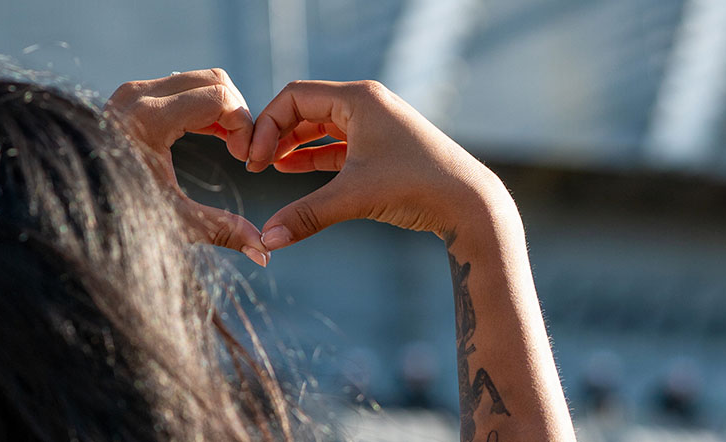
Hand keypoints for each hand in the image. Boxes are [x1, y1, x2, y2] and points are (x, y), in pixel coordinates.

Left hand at [105, 69, 268, 265]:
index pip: (219, 97)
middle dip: (237, 113)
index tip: (244, 159)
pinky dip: (204, 108)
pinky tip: (213, 140)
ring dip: (223, 110)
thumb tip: (264, 254)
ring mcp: (133, 93)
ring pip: (201, 81)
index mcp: (149, 118)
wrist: (70, 208)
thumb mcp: (177, 223)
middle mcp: (139, 95)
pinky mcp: (133, 98)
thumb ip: (224, 231)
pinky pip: (183, 89)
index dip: (244, 125)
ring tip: (229, 148)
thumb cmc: (118, 217)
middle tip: (240, 152)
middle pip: (215, 81)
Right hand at [245, 80, 506, 249]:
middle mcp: (367, 103)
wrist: (470, 203)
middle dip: (277, 135)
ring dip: (293, 144)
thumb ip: (306, 216)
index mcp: (359, 98)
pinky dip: (314, 154)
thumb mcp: (354, 198)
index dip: (267, 126)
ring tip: (268, 166)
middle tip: (255, 165)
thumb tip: (266, 240)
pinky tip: (292, 169)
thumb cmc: (417, 187)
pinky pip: (337, 142)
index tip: (255, 160)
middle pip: (304, 108)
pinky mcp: (382, 145)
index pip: (293, 97)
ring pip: (320, 126)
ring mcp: (376, 123)